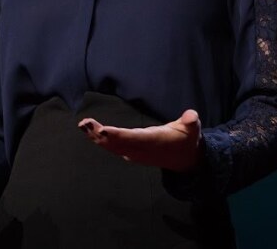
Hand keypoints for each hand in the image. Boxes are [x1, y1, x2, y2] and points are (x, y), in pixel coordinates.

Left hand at [77, 109, 202, 171]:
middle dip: (100, 134)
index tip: (103, 131)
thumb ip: (191, 121)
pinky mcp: (132, 153)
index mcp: (154, 141)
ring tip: (84, 125)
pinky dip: (101, 140)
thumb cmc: (187, 139)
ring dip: (97, 136)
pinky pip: (113, 148)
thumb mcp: (193, 129)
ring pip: (112, 146)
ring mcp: (135, 153)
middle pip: (117, 143)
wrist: (185, 160)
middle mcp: (142, 149)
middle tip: (85, 123)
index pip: (133, 138)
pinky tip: (90, 132)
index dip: (118, 136)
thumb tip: (192, 116)